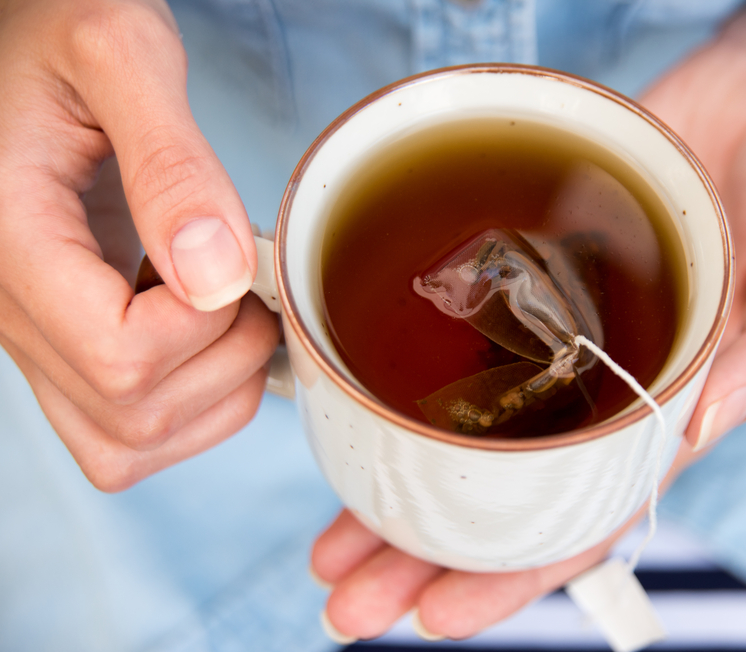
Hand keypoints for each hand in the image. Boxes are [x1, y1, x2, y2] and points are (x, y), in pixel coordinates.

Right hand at [0, 0, 278, 490]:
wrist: (22, 45)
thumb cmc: (60, 29)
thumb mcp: (120, 56)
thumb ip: (169, 164)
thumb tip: (215, 277)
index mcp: (10, 240)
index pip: (120, 357)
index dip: (206, 326)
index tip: (235, 257)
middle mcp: (9, 310)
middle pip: (132, 415)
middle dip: (225, 359)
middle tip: (245, 282)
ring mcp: (32, 337)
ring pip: (128, 444)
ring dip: (215, 393)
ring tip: (230, 308)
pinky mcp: (61, 343)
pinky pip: (126, 431)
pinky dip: (193, 404)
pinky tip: (206, 330)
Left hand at [309, 0, 745, 641]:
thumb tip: (703, 423)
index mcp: (668, 410)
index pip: (582, 517)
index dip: (513, 576)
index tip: (438, 616)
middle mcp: (601, 381)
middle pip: (502, 490)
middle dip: (426, 552)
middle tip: (347, 596)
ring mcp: (557, 324)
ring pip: (462, 424)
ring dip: (394, 481)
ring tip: (328, 539)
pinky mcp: (529, 261)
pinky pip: (461, 326)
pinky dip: (404, 372)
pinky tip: (347, 406)